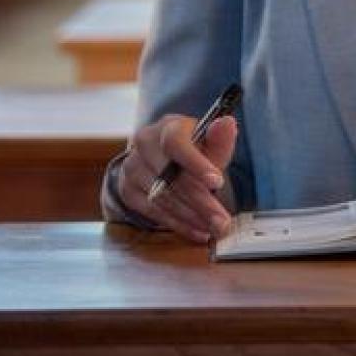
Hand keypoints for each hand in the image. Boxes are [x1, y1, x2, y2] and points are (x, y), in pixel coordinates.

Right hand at [117, 113, 238, 243]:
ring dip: (191, 216)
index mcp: (167, 126)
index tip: (217, 182)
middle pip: (170, 177)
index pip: (176, 144)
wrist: (166, 157)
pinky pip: (153, 212)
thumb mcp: (211, 142)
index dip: (195, 164)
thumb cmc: (195, 148)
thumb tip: (227, 123)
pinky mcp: (128, 190)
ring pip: (162, 197)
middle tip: (222, 220)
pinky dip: (178, 224)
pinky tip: (198, 231)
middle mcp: (144, 144)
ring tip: (215, 228)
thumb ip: (220, 138)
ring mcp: (132, 167)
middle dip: (200, 201)